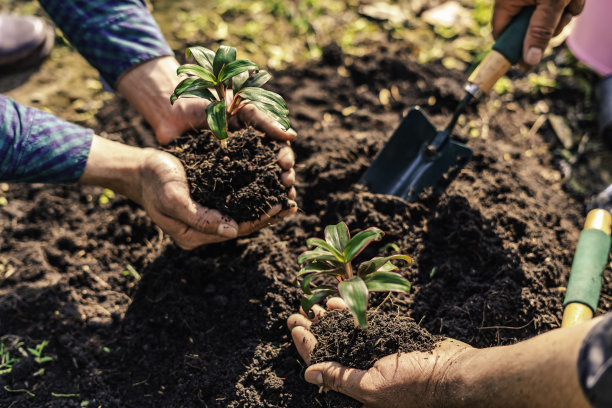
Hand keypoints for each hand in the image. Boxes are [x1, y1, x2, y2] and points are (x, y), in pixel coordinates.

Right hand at [80, 136, 296, 249]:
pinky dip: (253, 194)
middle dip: (268, 215)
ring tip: (287, 197)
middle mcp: (204, 229)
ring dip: (264, 205)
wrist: (139, 168)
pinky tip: (268, 185)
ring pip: (242, 213)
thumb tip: (234, 230)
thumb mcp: (173, 199)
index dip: (259, 220)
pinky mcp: (208, 200)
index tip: (280, 207)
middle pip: (243, 224)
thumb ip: (201, 218)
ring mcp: (206, 215)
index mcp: (195, 235)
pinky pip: (235, 200)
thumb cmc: (153, 181)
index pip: (235, 231)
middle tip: (291, 203)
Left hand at [116, 56, 296, 198]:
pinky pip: (234, 196)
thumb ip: (265, 120)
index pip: (280, 152)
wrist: (173, 111)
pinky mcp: (216, 183)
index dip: (285, 159)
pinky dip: (246, 205)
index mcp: (259, 140)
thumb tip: (292, 136)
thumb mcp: (240, 108)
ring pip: (258, 188)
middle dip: (284, 180)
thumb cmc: (208, 104)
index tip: (284, 163)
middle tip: (286, 184)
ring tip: (279, 202)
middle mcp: (249, 158)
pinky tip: (254, 211)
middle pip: (273, 173)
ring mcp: (233, 172)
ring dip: (271, 196)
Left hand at [287, 298, 472, 407]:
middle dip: (312, 327)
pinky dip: (351, 310)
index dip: (305, 343)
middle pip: (330, 344)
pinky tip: (340, 299)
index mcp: (355, 384)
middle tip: (296, 311)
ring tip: (315, 301)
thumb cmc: (414, 384)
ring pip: (345, 331)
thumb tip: (309, 375)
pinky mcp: (389, 336)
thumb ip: (340, 377)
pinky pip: (364, 322)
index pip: (321, 362)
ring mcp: (375, 350)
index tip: (294, 325)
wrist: (452, 371)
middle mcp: (362, 367)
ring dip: (329, 316)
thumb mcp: (372, 385)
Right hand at [492, 0, 584, 65]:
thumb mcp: (550, 3)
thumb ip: (540, 32)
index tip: (527, 62)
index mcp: (507, 2)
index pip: (502, 35)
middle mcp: (518, 0)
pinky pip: (559, 9)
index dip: (514, 49)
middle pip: (528, 30)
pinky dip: (570, 4)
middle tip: (561, 19)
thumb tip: (529, 62)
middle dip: (548, 28)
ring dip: (563, 15)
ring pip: (548, 20)